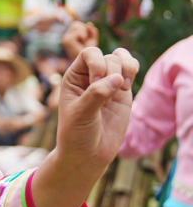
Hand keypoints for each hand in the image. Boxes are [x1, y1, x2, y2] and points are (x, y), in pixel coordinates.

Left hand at [55, 47, 134, 173]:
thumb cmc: (77, 133)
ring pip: (120, 58)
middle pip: (107, 56)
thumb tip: (117, 78)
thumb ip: (96, 95)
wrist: (88, 153)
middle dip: (111, 71)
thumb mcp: (81, 114)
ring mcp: (107, 83)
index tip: (96, 84)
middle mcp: (90, 76)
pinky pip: (131, 69)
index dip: (97, 64)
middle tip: (107, 95)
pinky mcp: (122, 92)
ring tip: (124, 86)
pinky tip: (127, 87)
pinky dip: (133, 71)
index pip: (88, 53)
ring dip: (126, 67)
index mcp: (74, 77)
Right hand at [62, 21, 98, 60]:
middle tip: (85, 42)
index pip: (76, 24)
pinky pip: (80, 32)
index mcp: (69, 36)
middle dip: (84, 30)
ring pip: (77, 26)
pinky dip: (83, 36)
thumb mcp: (91, 41)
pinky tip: (82, 44)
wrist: (85, 67)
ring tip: (83, 44)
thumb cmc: (88, 55)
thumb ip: (91, 32)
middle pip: (76, 24)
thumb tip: (89, 24)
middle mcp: (65, 36)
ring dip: (84, 34)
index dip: (84, 29)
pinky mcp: (67, 41)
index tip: (85, 39)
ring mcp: (65, 39)